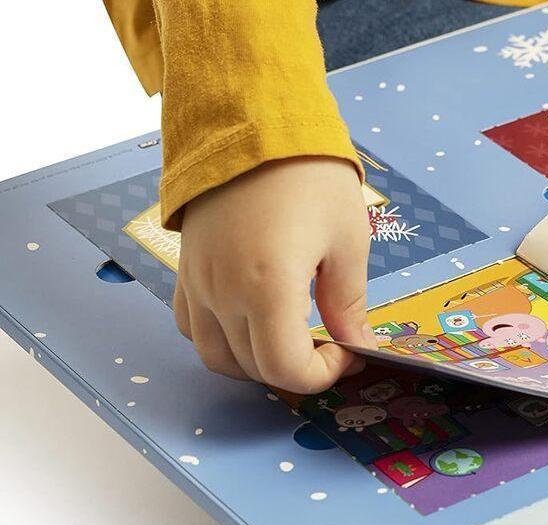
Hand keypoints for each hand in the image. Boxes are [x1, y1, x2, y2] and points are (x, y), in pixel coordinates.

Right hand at [174, 157, 374, 393]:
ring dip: (257, 363)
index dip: (323, 375)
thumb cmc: (308, 175)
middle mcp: (223, 292)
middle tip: (332, 347)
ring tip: (294, 339)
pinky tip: (256, 321)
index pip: (286, 370)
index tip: (348, 352)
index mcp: (267, 287)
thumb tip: (358, 344)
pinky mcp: (186, 269)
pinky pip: (193, 326)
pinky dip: (223, 339)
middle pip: (254, 369)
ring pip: (216, 357)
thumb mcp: (347, 240)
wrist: (250, 122)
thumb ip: (349, 303)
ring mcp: (198, 283)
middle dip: (298, 370)